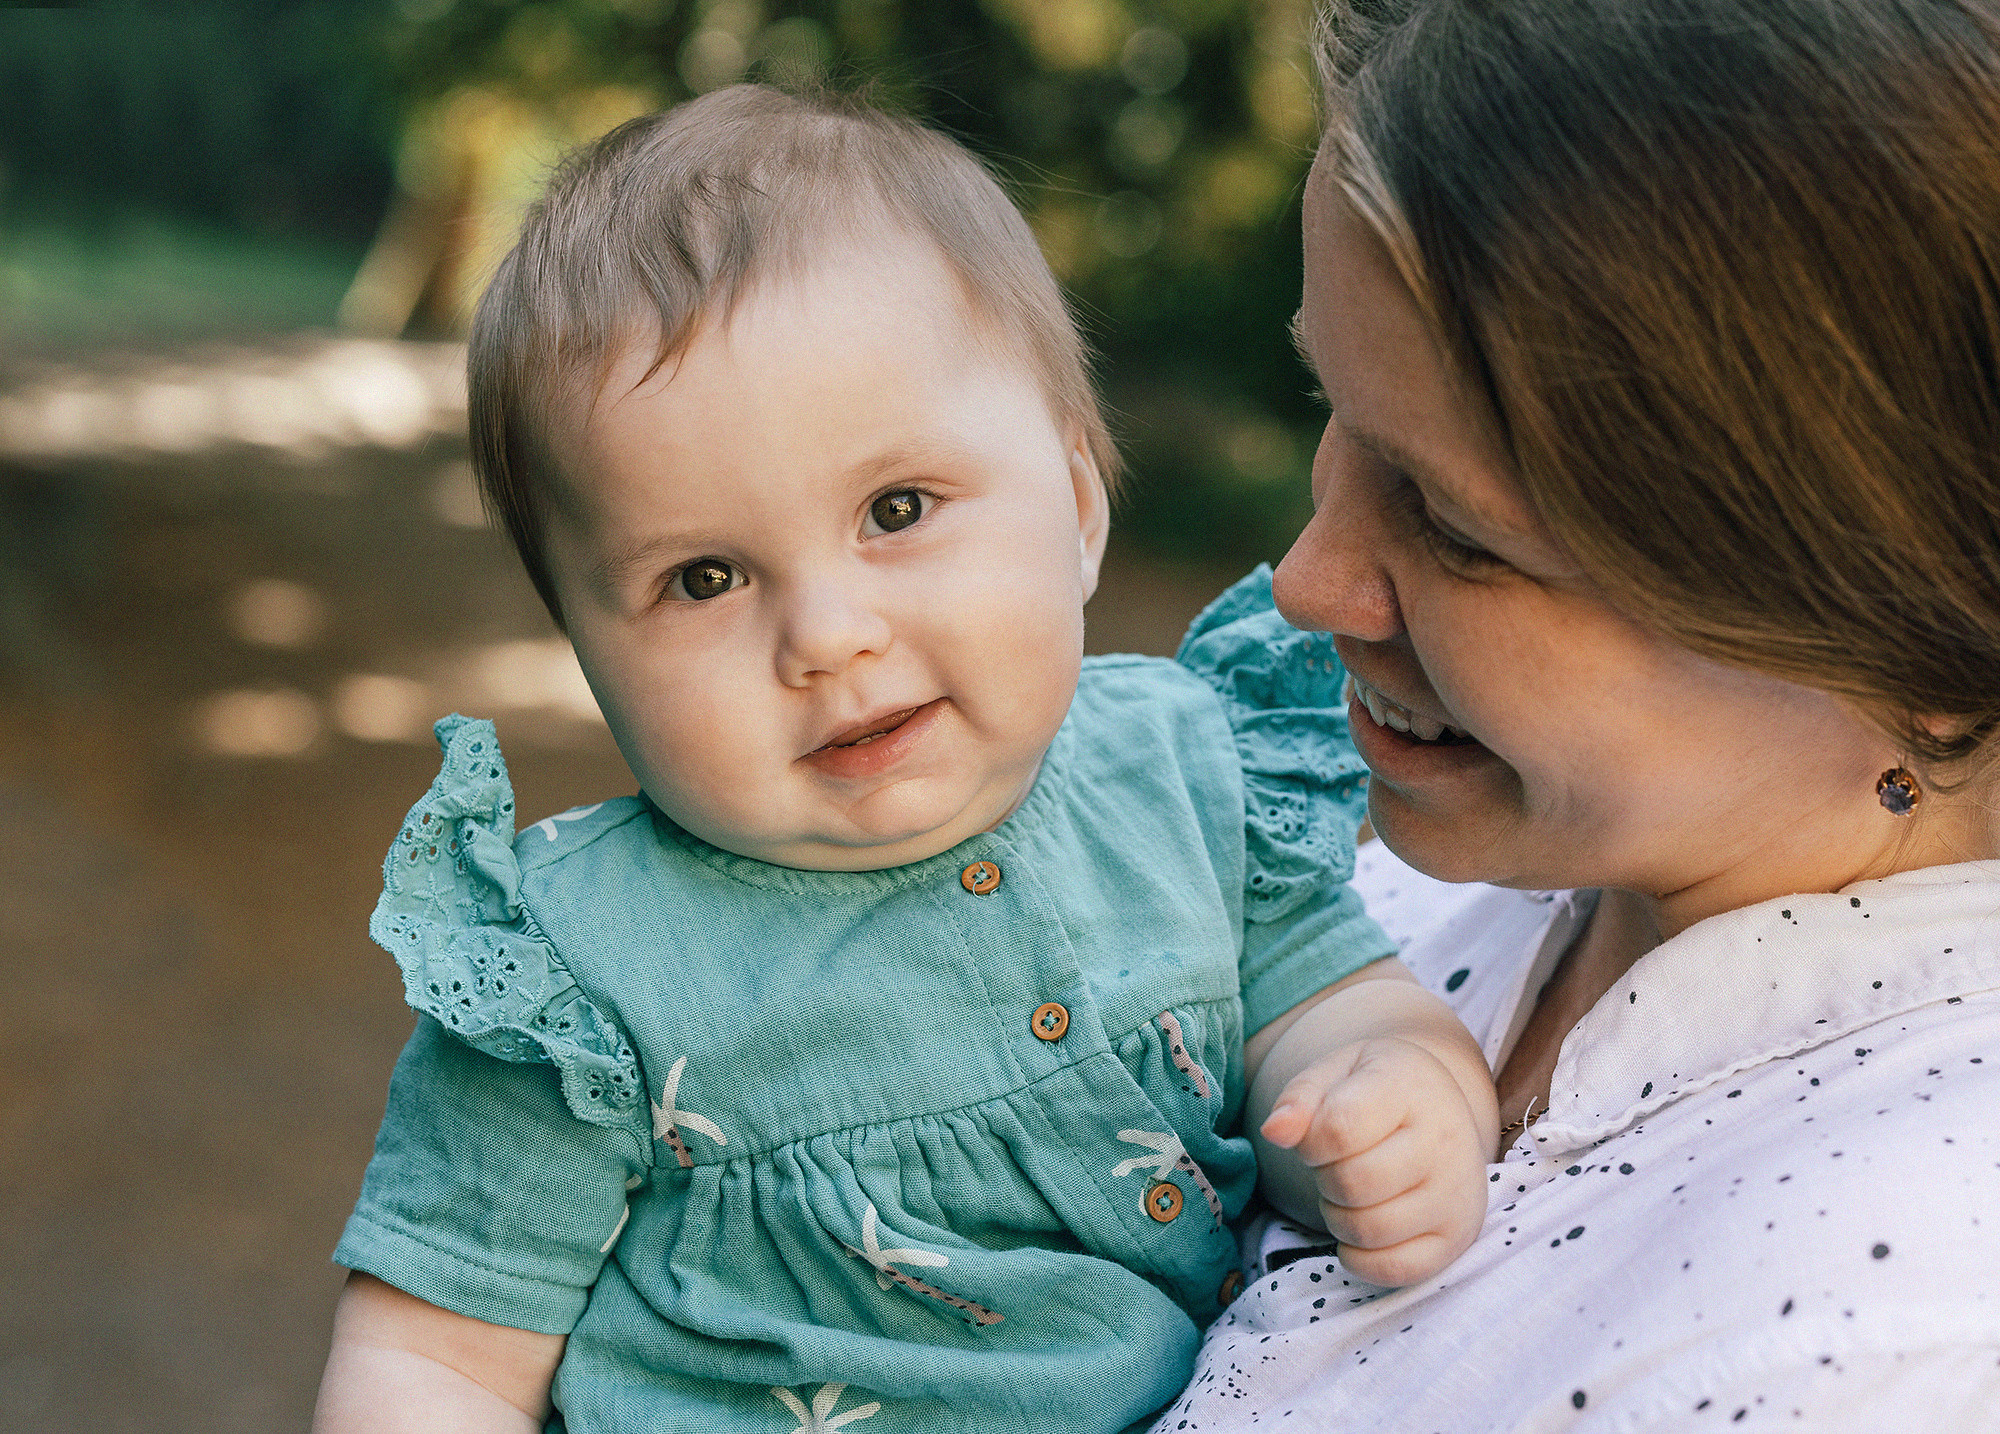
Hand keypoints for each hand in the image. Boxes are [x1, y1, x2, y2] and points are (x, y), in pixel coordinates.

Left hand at [1259, 1036, 1489, 1287]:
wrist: (1438, 1107)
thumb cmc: (1375, 1088)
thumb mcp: (1335, 1072)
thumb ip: (1299, 1098)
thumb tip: (1274, 1132)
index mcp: (1410, 1088)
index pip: (1340, 1128)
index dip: (1310, 1142)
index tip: (1316, 1137)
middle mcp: (1445, 1141)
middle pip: (1351, 1184)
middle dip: (1324, 1178)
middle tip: (1335, 1165)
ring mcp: (1457, 1194)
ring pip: (1368, 1230)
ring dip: (1338, 1217)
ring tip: (1350, 1191)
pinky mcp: (1458, 1236)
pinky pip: (1395, 1269)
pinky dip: (1360, 1258)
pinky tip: (1359, 1227)